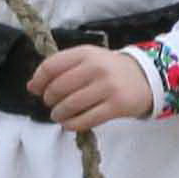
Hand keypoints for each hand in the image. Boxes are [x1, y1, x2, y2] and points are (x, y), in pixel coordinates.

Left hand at [27, 43, 157, 131]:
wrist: (146, 77)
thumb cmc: (109, 70)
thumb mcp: (87, 60)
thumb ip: (60, 68)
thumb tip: (31, 86)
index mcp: (85, 53)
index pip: (51, 66)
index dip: (38, 81)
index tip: (36, 90)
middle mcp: (96, 67)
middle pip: (58, 88)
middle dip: (49, 100)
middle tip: (52, 104)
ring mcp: (107, 87)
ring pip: (70, 106)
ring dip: (58, 114)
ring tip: (59, 115)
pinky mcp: (116, 106)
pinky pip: (85, 120)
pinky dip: (71, 125)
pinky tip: (70, 123)